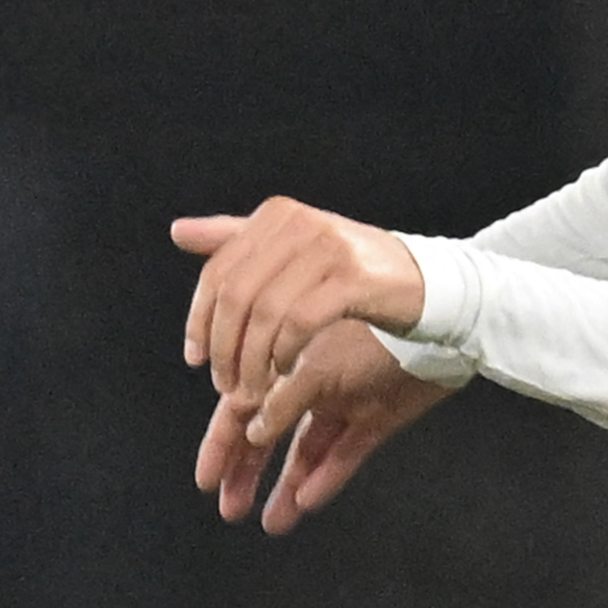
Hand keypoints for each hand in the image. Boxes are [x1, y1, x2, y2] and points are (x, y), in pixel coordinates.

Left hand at [173, 198, 430, 474]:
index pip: (219, 271)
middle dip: (225, 348)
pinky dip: (283, 353)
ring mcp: (327, 248)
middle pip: (237, 294)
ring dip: (252, 361)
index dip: (200, 319)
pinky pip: (299, 322)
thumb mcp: (293, 250)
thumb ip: (236, 239)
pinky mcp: (352, 278)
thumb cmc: (356, 275)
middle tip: (227, 386)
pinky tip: (285, 373)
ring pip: (265, 313)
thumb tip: (178, 231)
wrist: (429, 283)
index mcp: (277, 216)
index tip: (196, 358)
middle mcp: (299, 224)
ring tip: (254, 391)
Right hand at [193, 320, 454, 531]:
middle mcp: (311, 384)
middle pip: (267, 435)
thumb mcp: (318, 361)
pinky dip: (327, 478)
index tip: (205, 480)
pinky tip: (307, 502)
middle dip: (247, 472)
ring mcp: (343, 403)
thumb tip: (251, 429)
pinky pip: (346, 456)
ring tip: (272, 523)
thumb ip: (283, 396)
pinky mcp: (377, 419)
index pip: (241, 406)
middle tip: (229, 509)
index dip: (222, 443)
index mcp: (288, 358)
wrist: (443, 313)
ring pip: (306, 453)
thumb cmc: (376, 325)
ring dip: (286, 488)